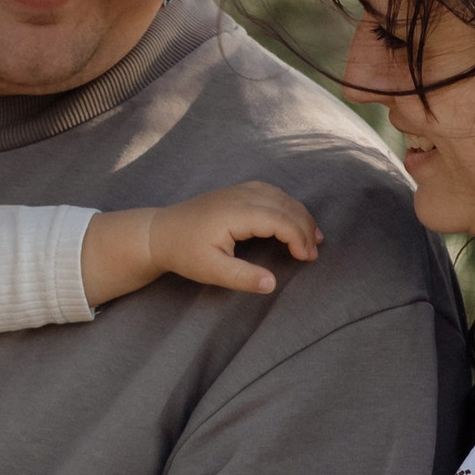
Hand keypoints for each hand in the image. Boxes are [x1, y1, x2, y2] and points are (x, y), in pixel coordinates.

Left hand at [83, 181, 324, 304]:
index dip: (298, 237)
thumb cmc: (184, 253)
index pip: (279, 219)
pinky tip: (292, 218)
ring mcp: (237, 190)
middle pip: (284, 205)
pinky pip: (270, 191)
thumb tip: (272, 284)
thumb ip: (242, 277)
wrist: (160, 232)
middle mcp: (239, 196)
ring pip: (279, 195)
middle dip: (305, 227)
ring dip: (299, 214)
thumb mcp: (211, 271)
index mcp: (235, 213)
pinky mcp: (235, 191)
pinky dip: (287, 204)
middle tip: (315, 252)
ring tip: (312, 236)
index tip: (307, 258)